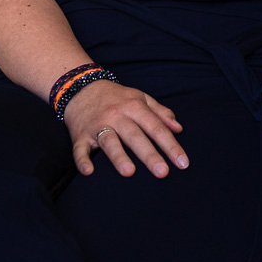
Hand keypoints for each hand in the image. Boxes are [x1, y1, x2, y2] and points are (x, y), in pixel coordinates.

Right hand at [61, 78, 188, 178]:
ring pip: (109, 141)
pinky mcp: (79, 135)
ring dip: (119, 156)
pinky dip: (82, 160)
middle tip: (163, 172)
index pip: (156, 128)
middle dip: (149, 155)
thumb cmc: (117, 97)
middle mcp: (117, 116)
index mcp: (134, 107)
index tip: (183, 163)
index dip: (171, 145)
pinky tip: (88, 171)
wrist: (82, 88)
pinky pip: (79, 149)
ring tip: (129, 172)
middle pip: (135, 136)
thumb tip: (179, 129)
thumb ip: (160, 113)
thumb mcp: (141, 98)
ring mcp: (97, 125)